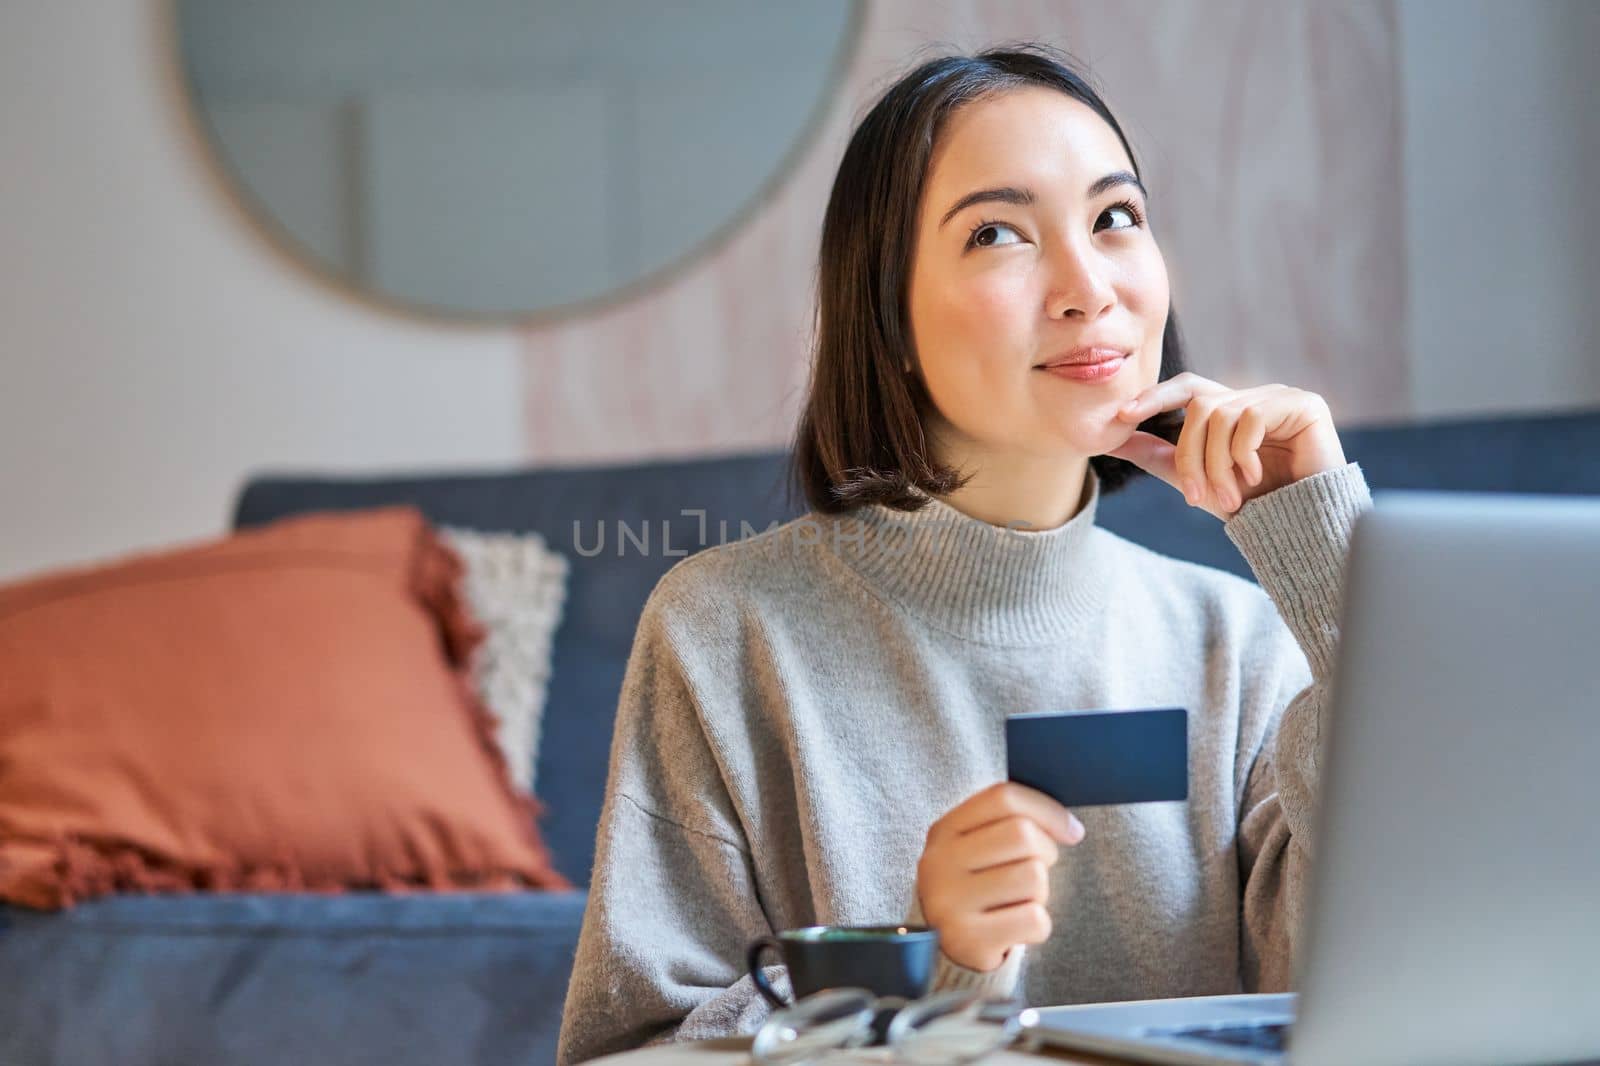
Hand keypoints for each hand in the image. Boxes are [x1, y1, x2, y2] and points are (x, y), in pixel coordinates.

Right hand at [915, 782, 1083, 972]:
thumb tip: (1072, 829)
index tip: (1070, 831)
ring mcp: (950, 901)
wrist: (945, 945)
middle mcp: (940, 861)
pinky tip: (1016, 928)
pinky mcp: (968, 938)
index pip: (1003, 798)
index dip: (1047, 810)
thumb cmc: (978, 887)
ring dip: (1040, 892)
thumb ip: (1012, 823)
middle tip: (1036, 870)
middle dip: (1045, 853)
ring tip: (1019, 901)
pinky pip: (1034, 919)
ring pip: (1033, 877)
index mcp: (945, 830)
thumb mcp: (979, 846)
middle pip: (1021, 834)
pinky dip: (1037, 926)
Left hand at [1108, 373, 1347, 519]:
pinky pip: (1251, 417)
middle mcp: (1254, 397)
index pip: (1186, 388)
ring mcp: (1280, 397)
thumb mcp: (1194, 479)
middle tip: (1192, 496)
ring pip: (1221, 415)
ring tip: (1229, 499)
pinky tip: (1256, 477)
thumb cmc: (1252, 505)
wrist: (1300, 528)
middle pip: (1199, 405)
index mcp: (1229, 410)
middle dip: (1189, 454)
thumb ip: (1158, 455)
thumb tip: (1115, 438)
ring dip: (1216, 465)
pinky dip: (1244, 454)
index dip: (1153, 397)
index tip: (1120, 417)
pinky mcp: (1305, 405)